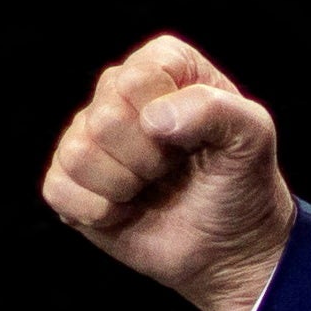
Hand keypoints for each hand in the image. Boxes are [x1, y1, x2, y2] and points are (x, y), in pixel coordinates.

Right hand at [40, 34, 296, 310]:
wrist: (229, 245)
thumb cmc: (241, 183)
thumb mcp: (253, 137)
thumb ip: (218, 110)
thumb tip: (153, 119)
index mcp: (162, 65)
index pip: (135, 80)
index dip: (165, 121)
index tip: (192, 142)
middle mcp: (118, 91)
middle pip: (104, 119)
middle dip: (147, 160)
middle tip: (171, 170)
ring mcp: (88, 135)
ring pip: (78, 154)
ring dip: (123, 186)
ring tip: (148, 188)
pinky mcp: (69, 180)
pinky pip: (58, 188)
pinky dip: (97, 211)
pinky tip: (124, 209)